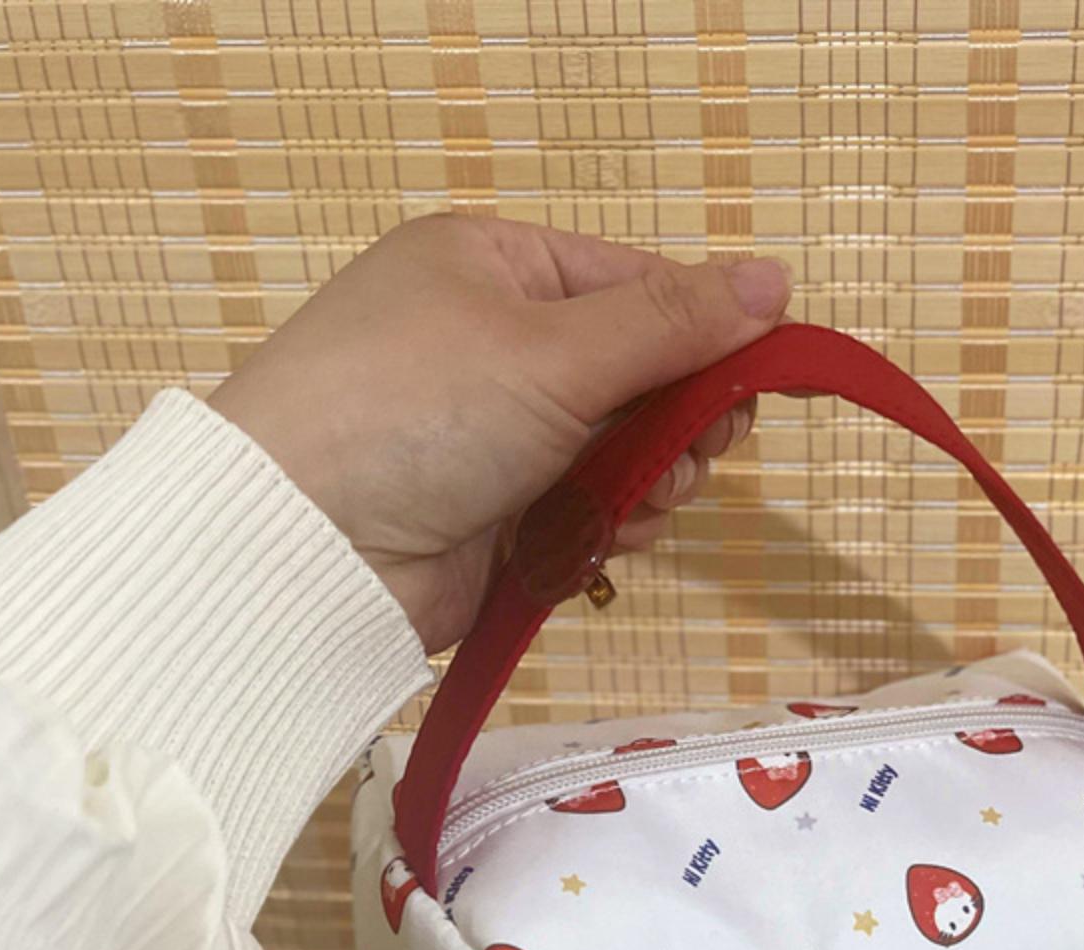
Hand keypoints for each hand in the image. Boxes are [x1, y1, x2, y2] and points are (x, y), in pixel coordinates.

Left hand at [208, 216, 791, 651]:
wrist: (307, 548)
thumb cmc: (418, 410)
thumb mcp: (553, 349)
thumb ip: (673, 322)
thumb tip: (777, 278)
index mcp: (498, 267)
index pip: (638, 285)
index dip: (707, 332)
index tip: (755, 383)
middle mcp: (499, 342)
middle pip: (641, 373)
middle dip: (680, 419)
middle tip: (700, 451)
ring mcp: (499, 433)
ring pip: (624, 451)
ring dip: (652, 480)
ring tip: (644, 503)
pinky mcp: (501, 513)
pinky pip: (590, 509)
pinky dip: (612, 524)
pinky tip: (612, 538)